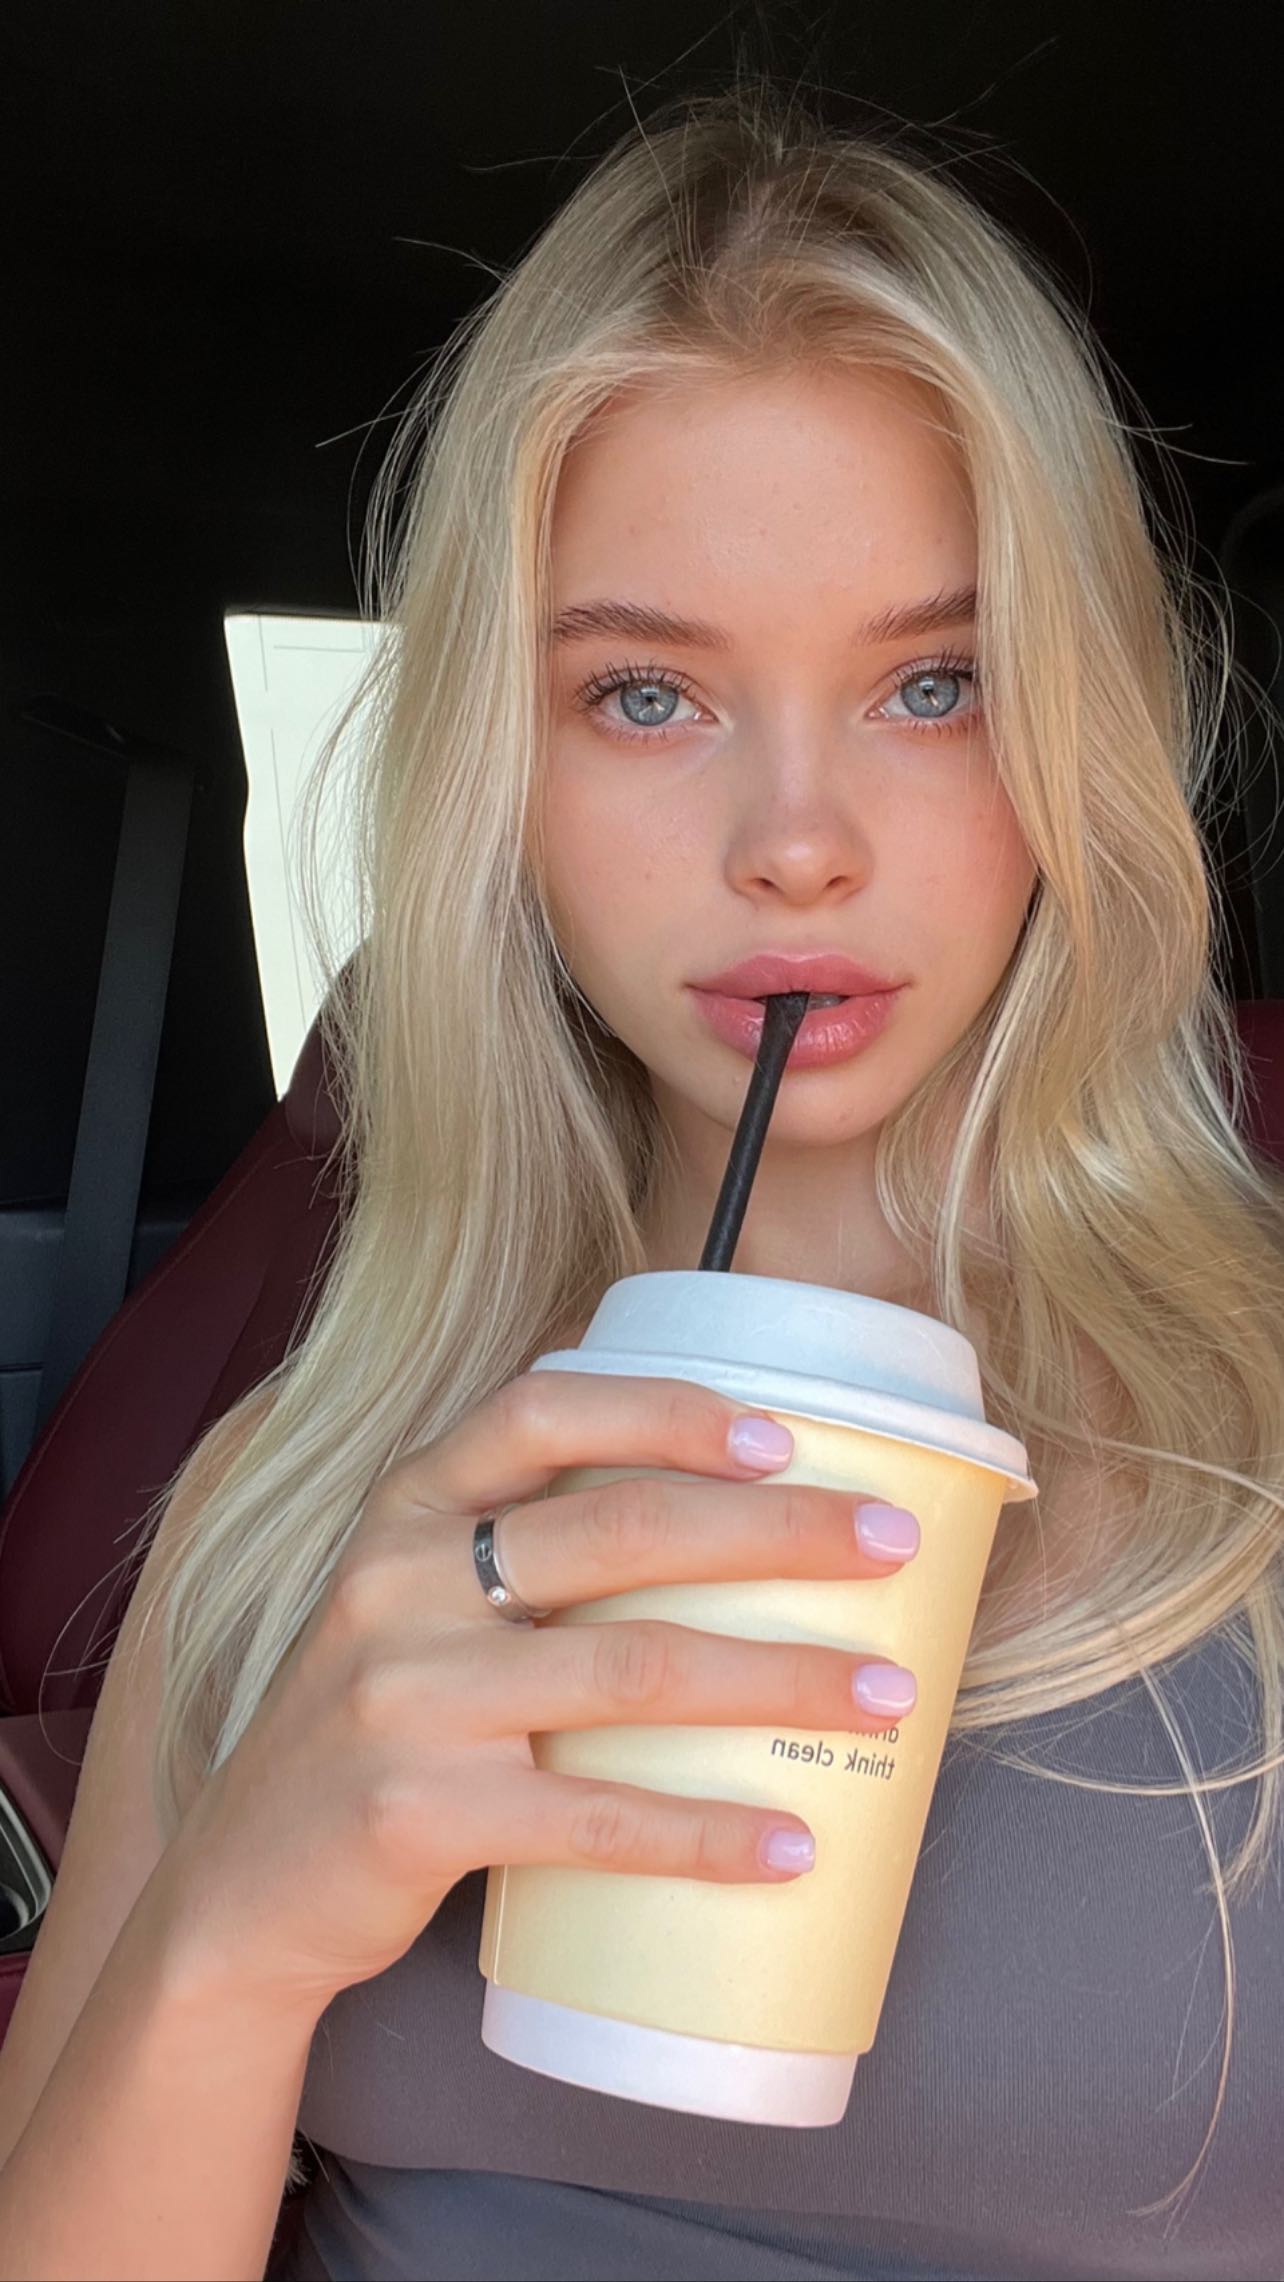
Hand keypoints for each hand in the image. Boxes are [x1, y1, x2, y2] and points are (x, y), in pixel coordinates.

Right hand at [162, 1370, 919, 2021]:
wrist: (243, 1890)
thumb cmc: (375, 1728)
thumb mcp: (411, 1602)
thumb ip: (516, 1546)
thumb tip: (720, 1505)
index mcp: (407, 1509)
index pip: (543, 1411)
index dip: (670, 1411)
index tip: (786, 1438)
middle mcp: (399, 1582)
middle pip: (621, 1530)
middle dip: (778, 1534)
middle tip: (892, 1549)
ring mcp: (404, 1699)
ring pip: (634, 1668)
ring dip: (782, 1678)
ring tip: (888, 1699)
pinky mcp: (418, 1815)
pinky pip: (595, 1819)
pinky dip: (707, 1831)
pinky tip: (790, 1843)